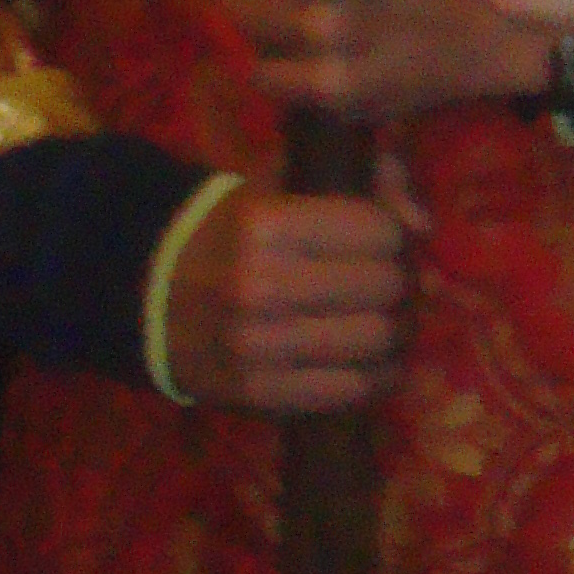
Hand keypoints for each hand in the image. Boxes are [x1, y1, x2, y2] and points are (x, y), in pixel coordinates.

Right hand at [161, 175, 412, 413]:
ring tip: (396, 320)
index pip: (378, 231)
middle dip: (404, 282)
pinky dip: (380, 377)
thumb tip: (422, 227)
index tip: (392, 241)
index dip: (397, 236)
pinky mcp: (258, 394)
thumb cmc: (234, 228)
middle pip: (383, 287)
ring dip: (400, 331)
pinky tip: (382, 363)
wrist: (152, 293)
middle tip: (399, 282)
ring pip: (374, 340)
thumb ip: (366, 179)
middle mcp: (260, 286)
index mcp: (267, 224)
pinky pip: (348, 391)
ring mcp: (257, 347)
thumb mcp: (287, 180)